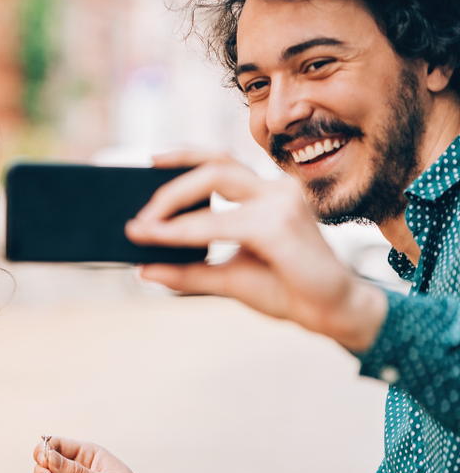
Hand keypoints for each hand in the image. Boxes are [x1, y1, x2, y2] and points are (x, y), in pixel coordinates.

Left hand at [125, 151, 387, 353]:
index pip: (221, 162)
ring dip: (173, 202)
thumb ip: (188, 271)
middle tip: (141, 213)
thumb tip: (143, 269)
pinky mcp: (281, 225)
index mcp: (266, 195)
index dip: (183, 158)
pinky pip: (222, 222)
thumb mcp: (227, 277)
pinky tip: (164, 238)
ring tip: (145, 226)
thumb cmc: (286, 289)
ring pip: (216, 181)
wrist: (330, 314)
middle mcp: (276, 190)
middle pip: (215, 164)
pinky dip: (187, 230)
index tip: (148, 163)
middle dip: (171, 185)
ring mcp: (282, 203)